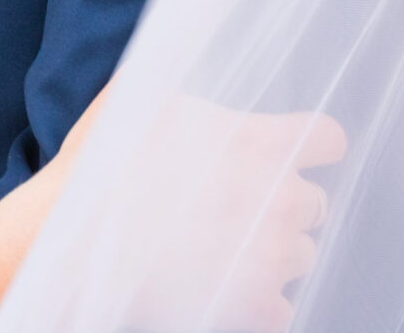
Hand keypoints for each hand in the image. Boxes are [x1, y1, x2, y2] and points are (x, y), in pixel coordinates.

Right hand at [122, 100, 345, 332]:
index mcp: (261, 143)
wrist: (76, 245)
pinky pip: (283, 308)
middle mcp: (280, 199)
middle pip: (316, 203)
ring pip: (302, 255)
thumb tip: (196, 94)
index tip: (284, 156)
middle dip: (283, 205)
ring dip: (272, 254)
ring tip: (224, 253)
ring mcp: (273, 257)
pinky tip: (223, 288)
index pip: (328, 140)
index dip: (308, 147)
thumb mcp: (140, 103)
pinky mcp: (256, 306)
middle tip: (237, 210)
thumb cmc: (102, 170)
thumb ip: (190, 102)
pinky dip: (258, 304)